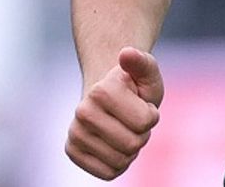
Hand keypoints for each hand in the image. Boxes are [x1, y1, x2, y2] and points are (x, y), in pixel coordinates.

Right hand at [65, 47, 163, 179]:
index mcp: (101, 91)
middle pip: (134, 144)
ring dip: (131, 148)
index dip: (151, 115)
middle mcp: (82, 112)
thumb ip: (143, 63)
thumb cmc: (133, 86)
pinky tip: (113, 144)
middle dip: (142, 133)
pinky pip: (109, 172)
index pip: (145, 122)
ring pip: (122, 160)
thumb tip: (126, 52)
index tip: (141, 104)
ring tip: (123, 129)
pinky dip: (119, 162)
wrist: (108, 97)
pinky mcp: (73, 152)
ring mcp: (74, 133)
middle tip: (132, 119)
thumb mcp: (147, 73)